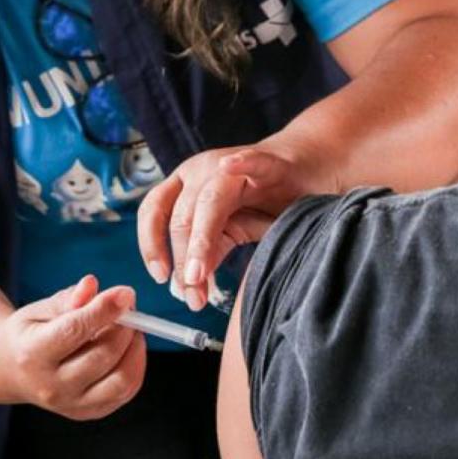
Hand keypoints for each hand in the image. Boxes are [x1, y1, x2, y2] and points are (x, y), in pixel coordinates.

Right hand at [0, 275, 145, 419]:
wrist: (12, 370)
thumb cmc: (30, 333)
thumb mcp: (40, 309)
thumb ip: (68, 298)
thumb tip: (91, 285)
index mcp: (32, 354)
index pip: (74, 331)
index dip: (104, 310)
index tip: (126, 293)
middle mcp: (51, 387)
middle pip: (102, 356)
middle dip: (125, 326)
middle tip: (128, 306)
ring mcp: (71, 405)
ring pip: (120, 380)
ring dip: (134, 348)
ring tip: (130, 327)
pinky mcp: (88, 413)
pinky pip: (125, 391)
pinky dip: (135, 365)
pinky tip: (128, 346)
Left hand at [137, 145, 311, 311]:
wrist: (306, 170)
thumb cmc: (264, 201)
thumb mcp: (232, 230)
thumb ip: (210, 251)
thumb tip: (187, 285)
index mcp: (186, 187)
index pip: (154, 212)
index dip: (152, 245)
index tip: (161, 278)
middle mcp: (202, 172)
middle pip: (181, 215)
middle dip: (183, 260)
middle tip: (192, 296)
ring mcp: (233, 165)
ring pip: (209, 199)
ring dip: (200, 239)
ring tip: (198, 273)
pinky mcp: (269, 163)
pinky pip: (252, 162)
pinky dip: (241, 164)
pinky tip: (229, 168)